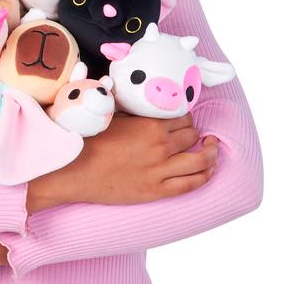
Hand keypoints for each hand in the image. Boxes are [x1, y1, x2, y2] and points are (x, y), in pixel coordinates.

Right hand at [27, 113, 218, 209]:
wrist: (72, 171)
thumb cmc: (88, 139)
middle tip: (189, 132)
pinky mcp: (156, 190)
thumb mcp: (111, 112)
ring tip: (211, 146)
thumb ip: (133, 105)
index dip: (183, 115)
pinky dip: (205, 174)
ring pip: (200, 159)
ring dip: (210, 151)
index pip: (182, 115)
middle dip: (192, 131)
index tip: (180, 117)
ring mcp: (159, 170)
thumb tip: (144, 92)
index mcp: (149, 124)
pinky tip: (208, 167)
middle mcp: (159, 146)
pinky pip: (191, 183)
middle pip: (191, 134)